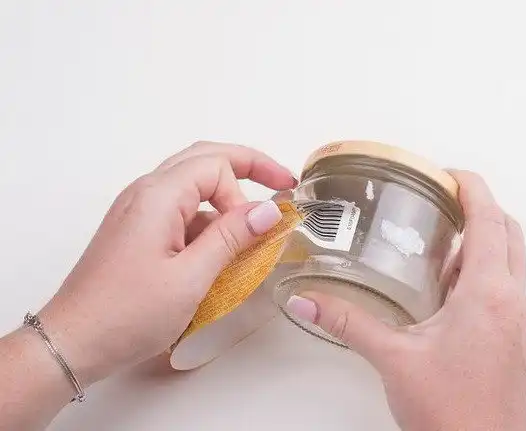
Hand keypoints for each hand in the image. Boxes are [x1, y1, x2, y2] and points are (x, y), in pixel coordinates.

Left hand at [39, 141, 296, 385]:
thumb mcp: (191, 278)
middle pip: (204, 159)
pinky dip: (208, 220)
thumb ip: (232, 238)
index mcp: (158, 195)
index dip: (249, 188)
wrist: (72, 343)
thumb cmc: (129, 314)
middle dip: (247, 167)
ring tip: (253, 227)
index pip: (217, 164)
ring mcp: (137, 210)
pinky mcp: (136, 231)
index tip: (266, 223)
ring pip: (191, 184)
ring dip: (226, 197)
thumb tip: (269, 209)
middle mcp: (145, 192)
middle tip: (281, 184)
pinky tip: (221, 250)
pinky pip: (180, 210)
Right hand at [285, 171, 525, 430]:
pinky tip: (455, 306)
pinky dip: (489, 284)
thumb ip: (348, 325)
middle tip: (448, 205)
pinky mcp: (525, 351)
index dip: (473, 188)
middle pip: (510, 236)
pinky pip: (513, 299)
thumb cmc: (453, 417)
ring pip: (514, 269)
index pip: (490, 220)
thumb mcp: (394, 360)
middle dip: (483, 211)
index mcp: (489, 296)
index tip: (452, 174)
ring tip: (445, 254)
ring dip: (485, 251)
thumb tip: (308, 302)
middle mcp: (516, 306)